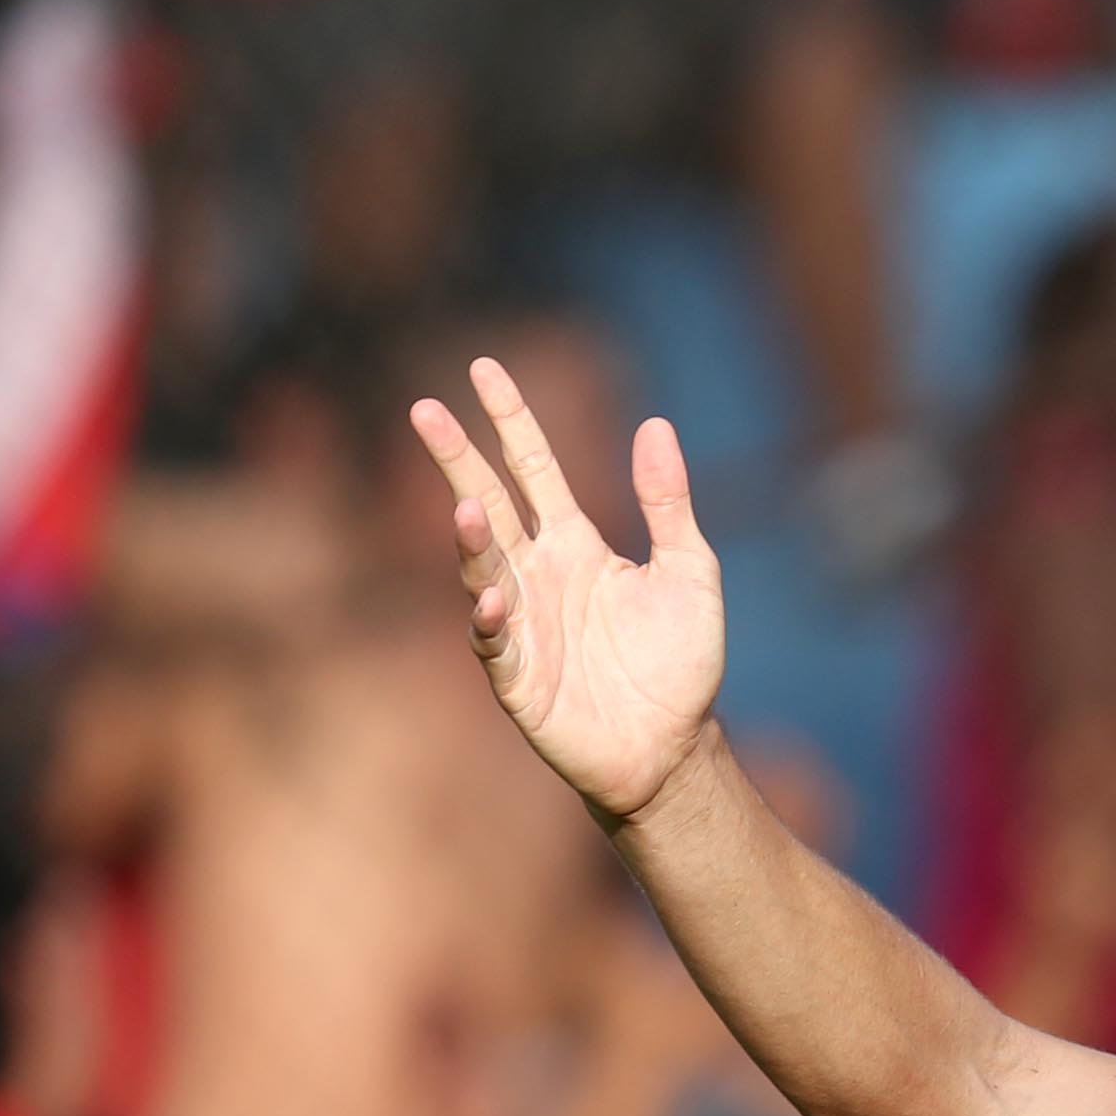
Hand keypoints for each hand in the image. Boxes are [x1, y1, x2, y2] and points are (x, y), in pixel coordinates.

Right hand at [409, 361, 728, 827]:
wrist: (675, 746)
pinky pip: (496, 642)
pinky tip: (498, 599)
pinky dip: (493, 619)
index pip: (533, 468)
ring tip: (468, 504)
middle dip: (458, 458)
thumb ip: (668, 502)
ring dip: (472, 539)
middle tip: (424, 408)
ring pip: (484, 569)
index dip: (509, 420)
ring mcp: (522, 623)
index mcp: (576, 544)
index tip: (483, 369)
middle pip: (490, 503)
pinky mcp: (518, 676)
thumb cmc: (680, 662)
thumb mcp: (690, 570)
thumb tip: (656, 425)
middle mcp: (538, 574)